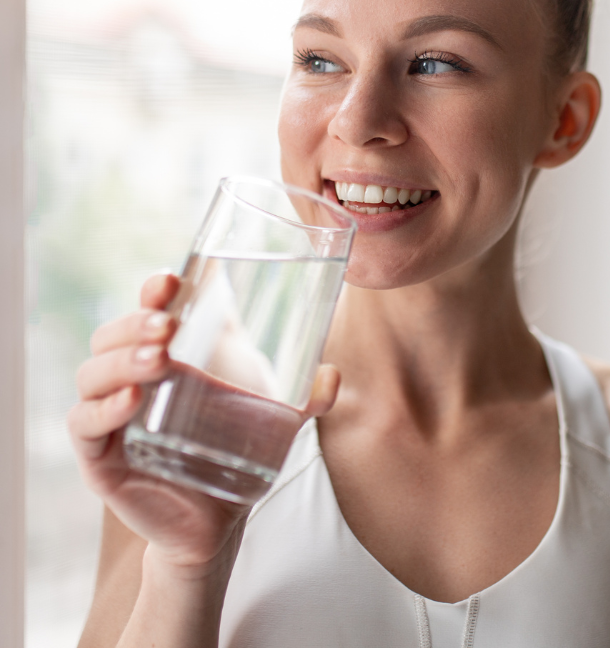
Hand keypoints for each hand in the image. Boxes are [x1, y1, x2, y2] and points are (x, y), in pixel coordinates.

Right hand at [68, 272, 339, 574]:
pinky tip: (131, 401)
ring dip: (121, 360)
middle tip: (168, 325)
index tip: (171, 281)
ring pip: (92, 374)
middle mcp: (134, 381)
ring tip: (158, 360)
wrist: (220, 521)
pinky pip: (84, 425)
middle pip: (112, 336)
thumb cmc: (238, 455)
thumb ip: (306, 398)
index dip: (153, 293)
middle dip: (135, 324)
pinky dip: (103, 409)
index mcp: (170, 359)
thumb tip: (332, 374)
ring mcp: (113, 417)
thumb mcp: (274, 421)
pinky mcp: (101, 458)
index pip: (148, 313)